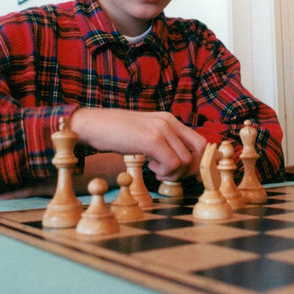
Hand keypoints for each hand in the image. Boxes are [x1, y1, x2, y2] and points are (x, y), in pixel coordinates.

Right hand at [69, 107, 206, 181]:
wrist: (93, 125)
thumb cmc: (116, 134)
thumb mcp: (145, 134)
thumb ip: (163, 143)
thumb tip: (182, 163)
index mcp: (169, 120)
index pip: (200, 141)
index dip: (197, 161)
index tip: (183, 171)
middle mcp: (169, 121)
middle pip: (199, 151)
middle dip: (189, 169)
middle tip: (171, 173)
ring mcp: (162, 129)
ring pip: (185, 160)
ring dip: (173, 172)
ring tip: (156, 169)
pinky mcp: (153, 139)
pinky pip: (172, 164)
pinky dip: (164, 171)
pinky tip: (149, 166)